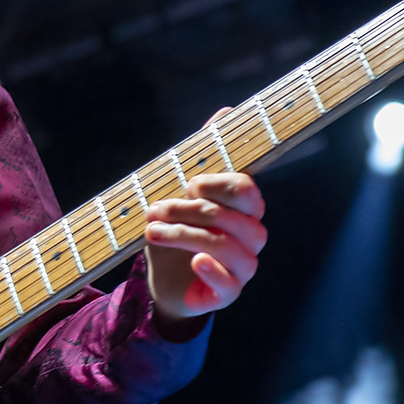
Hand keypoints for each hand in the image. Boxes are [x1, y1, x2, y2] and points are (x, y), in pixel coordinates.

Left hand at [142, 117, 266, 324]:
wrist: (164, 277)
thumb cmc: (179, 229)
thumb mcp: (183, 191)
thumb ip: (205, 154)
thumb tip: (226, 110)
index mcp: (246, 208)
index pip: (246, 190)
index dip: (216, 184)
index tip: (187, 183)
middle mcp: (252, 236)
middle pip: (234, 218)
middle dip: (190, 211)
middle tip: (155, 209)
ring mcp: (244, 266)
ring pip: (227, 247)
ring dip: (185, 236)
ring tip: (152, 231)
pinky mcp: (228, 293)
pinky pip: (230, 284)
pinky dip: (212, 270)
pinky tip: (194, 261)